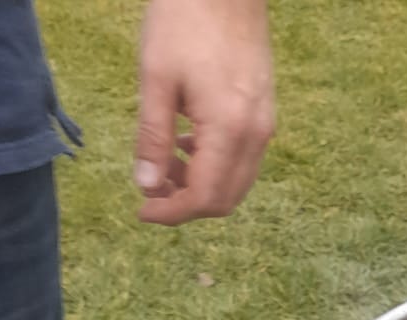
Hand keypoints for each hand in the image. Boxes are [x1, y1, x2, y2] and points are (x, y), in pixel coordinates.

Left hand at [135, 0, 273, 225]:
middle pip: (225, 199)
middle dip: (186, 204)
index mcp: (228, 129)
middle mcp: (255, 135)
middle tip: (151, 190)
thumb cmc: (185, 18)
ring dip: (200, 186)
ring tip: (164, 164)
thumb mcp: (155, 77)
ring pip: (236, 183)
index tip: (142, 209)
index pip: (204, 196)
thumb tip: (146, 186)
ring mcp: (264, 125)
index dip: (171, 212)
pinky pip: (243, 159)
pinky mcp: (264, 113)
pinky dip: (215, 166)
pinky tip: (187, 144)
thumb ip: (152, 137)